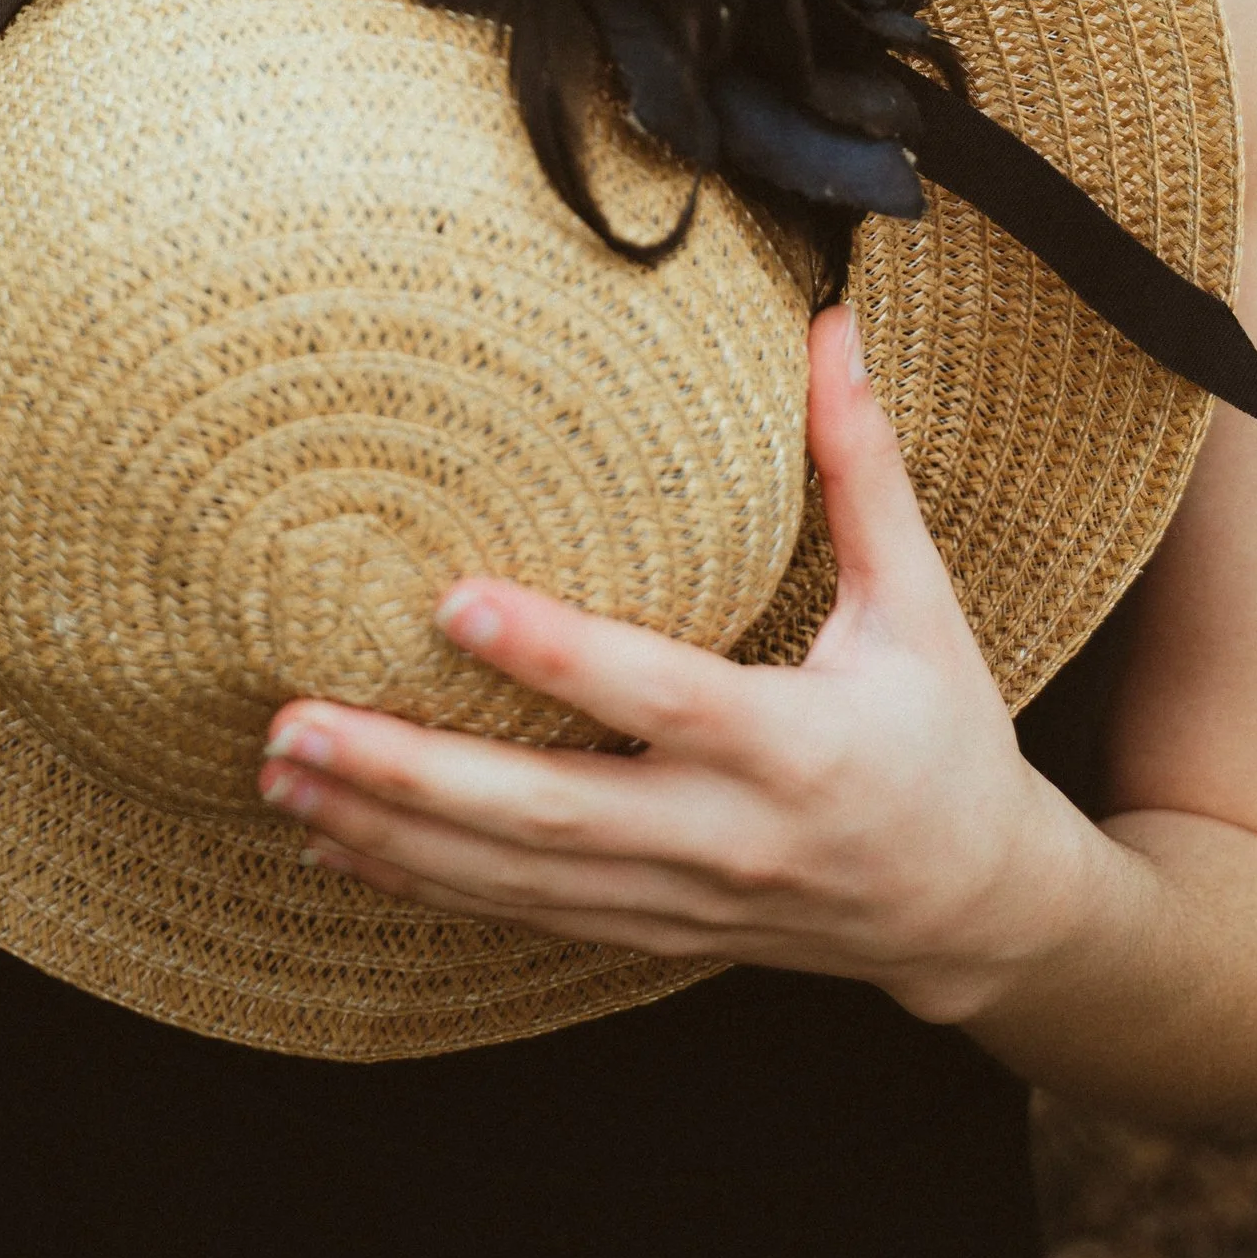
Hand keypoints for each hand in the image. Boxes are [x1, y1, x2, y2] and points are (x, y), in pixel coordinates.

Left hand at [257, 307, 1102, 1023]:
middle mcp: (727, 836)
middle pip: (549, 812)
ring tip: (282, 772)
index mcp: (795, 744)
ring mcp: (681, 900)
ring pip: (514, 878)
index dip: (555, 657)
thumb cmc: (944, 737)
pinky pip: (520, 916)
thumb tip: (831, 325)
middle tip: (294, 721)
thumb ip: (862, 467)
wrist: (974, 913)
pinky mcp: (649, 932)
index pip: (660, 697)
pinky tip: (335, 843)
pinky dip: (423, 884)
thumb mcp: (920, 604)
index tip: (449, 601)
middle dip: (412, 775)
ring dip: (390, 831)